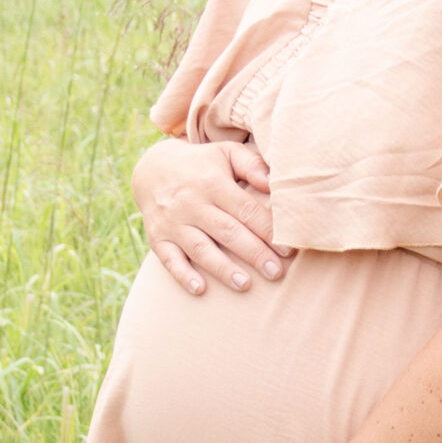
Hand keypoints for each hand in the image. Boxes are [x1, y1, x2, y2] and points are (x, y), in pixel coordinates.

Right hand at [131, 139, 293, 294]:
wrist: (152, 169)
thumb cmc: (202, 165)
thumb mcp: (226, 153)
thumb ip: (251, 165)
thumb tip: (274, 182)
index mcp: (212, 183)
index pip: (244, 209)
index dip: (267, 229)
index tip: (287, 249)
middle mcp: (192, 203)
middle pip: (227, 231)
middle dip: (253, 253)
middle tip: (276, 272)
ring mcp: (173, 222)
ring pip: (200, 248)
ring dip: (222, 268)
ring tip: (245, 285)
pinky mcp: (158, 238)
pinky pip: (168, 259)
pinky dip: (183, 274)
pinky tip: (200, 289)